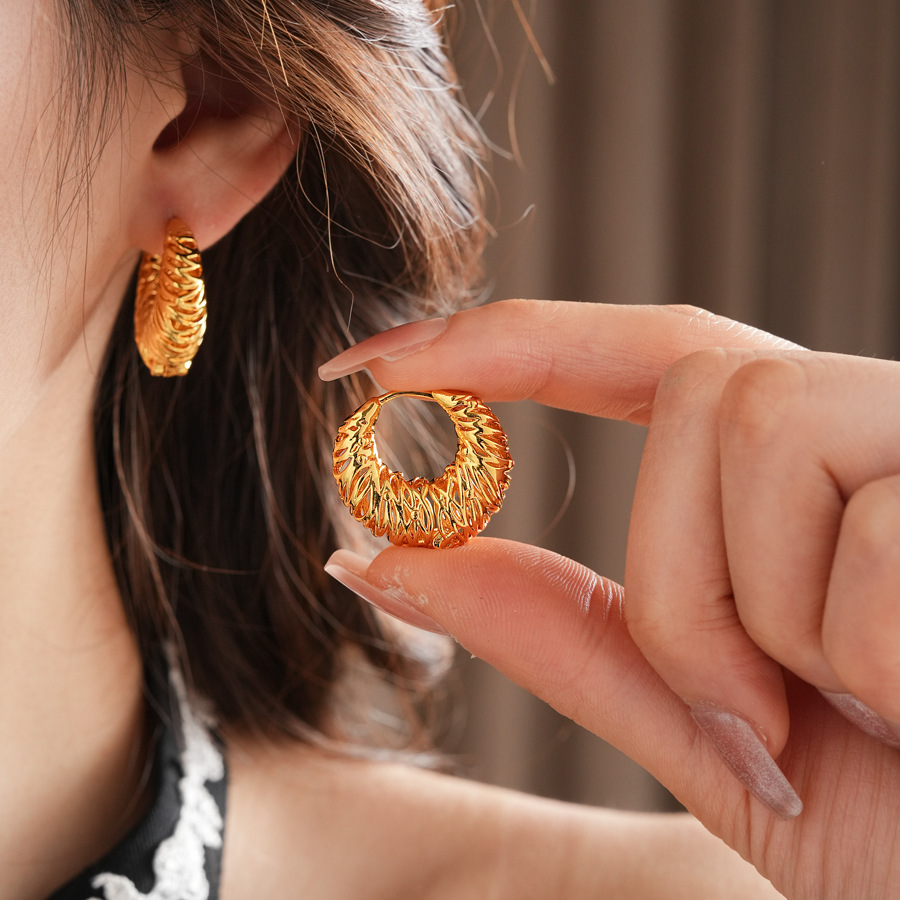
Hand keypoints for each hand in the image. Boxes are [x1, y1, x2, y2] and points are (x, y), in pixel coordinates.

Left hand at [320, 300, 899, 898]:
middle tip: (759, 705)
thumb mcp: (709, 731)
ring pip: (753, 426)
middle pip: (695, 393)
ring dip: (763, 612)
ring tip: (863, 705)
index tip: (378, 359)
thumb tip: (388, 557)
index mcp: (800, 481)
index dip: (499, 343)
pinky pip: (866, 518)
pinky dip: (863, 644)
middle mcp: (875, 424)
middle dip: (682, 573)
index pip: (630, 353)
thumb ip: (558, 632)